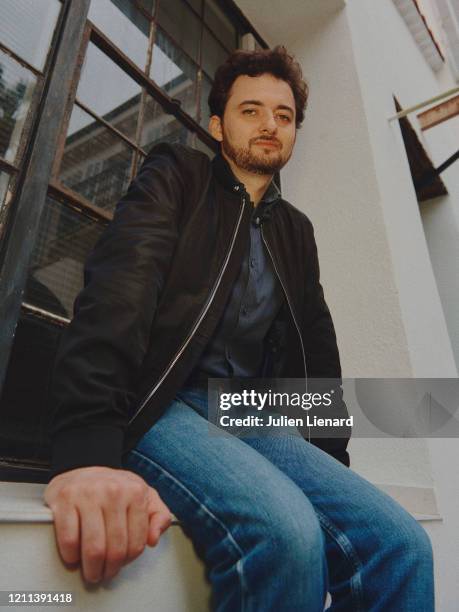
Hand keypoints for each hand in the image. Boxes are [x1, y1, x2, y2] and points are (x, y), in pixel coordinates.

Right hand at [44, 466, 172, 582]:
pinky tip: (74, 556)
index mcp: (136, 492)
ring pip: (93, 548)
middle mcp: (113, 491)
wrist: (83, 466)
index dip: (128, 561)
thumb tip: (153, 540)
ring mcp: (88, 494)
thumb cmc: (115, 487)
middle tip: (103, 574)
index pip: (136, 543)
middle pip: (115, 549)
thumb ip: (159, 516)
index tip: (121, 564)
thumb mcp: (144, 495)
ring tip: (91, 571)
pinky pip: (69, 539)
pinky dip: (71, 556)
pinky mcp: (65, 499)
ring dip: (92, 569)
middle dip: (109, 570)